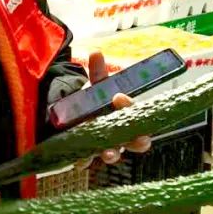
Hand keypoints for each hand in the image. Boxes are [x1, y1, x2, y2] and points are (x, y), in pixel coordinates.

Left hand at [85, 50, 151, 166]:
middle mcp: (121, 132)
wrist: (72, 112)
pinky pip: (88, 160)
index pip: (136, 112)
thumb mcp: (95, 86)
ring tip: (108, 153)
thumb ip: (97, 72)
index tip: (118, 97)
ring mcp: (106, 145)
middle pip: (138, 141)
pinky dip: (84, 161)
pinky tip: (80, 159)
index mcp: (126, 114)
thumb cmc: (93, 100)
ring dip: (113, 154)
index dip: (129, 105)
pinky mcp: (87, 153)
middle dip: (140, 141)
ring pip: (115, 154)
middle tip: (139, 138)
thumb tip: (96, 53)